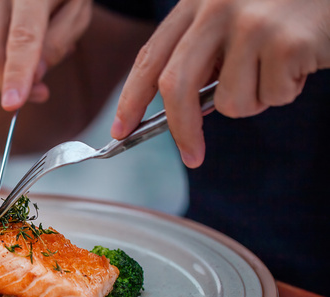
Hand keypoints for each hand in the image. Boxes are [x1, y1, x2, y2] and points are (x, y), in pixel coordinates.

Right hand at [0, 0, 91, 110]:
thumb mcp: (77, 8)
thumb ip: (58, 42)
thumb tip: (34, 78)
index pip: (22, 37)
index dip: (17, 73)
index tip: (13, 104)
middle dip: (8, 83)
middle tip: (42, 94)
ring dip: (11, 60)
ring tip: (41, 37)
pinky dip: (2, 44)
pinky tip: (19, 28)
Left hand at [111, 0, 329, 167]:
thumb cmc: (285, 11)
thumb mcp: (234, 20)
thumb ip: (204, 56)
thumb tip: (180, 113)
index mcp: (196, 2)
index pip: (150, 57)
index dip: (130, 99)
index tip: (120, 131)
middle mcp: (216, 7)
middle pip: (176, 85)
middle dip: (181, 130)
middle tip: (192, 157)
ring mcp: (251, 22)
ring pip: (230, 102)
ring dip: (255, 101)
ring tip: (278, 68)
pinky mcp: (285, 41)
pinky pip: (270, 98)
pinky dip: (286, 92)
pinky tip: (300, 62)